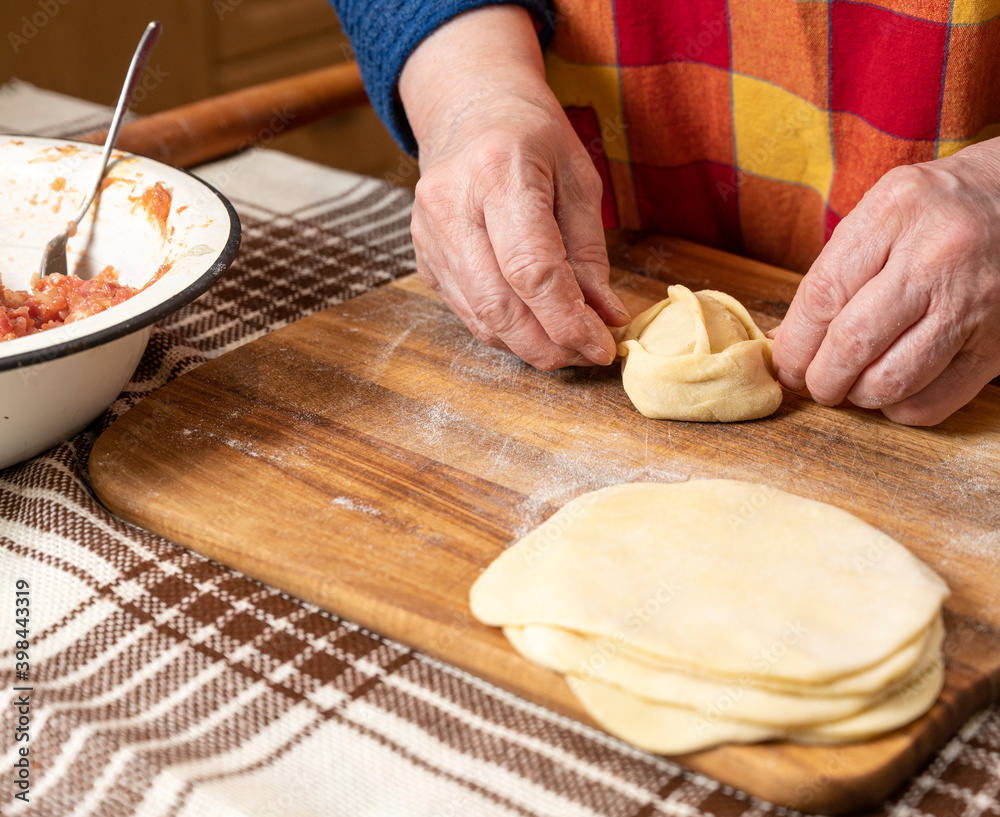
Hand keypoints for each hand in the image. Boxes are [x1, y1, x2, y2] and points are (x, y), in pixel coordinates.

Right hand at [398, 6, 629, 369]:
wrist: (468, 110)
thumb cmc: (532, 138)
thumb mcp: (578, 179)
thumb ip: (590, 252)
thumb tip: (607, 317)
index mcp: (498, 172)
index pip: (532, 269)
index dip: (569, 320)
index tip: (602, 346)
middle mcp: (452, 206)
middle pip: (501, 305)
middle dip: (550, 345)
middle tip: (587, 354)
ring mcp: (429, 235)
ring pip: (481, 318)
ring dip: (529, 346)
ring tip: (568, 346)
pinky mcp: (424, 257)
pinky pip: (467, 313)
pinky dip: (506, 332)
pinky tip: (535, 329)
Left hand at [772, 137, 999, 424]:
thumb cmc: (933, 212)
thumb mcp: (880, 214)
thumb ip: (834, 273)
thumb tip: (786, 344)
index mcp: (895, 213)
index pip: (823, 296)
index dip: (794, 344)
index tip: (785, 364)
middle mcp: (937, 257)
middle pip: (854, 343)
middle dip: (821, 378)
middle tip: (815, 383)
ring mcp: (974, 302)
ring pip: (893, 380)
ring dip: (859, 396)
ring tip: (853, 385)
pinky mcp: (998, 344)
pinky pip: (934, 401)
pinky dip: (901, 408)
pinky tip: (895, 389)